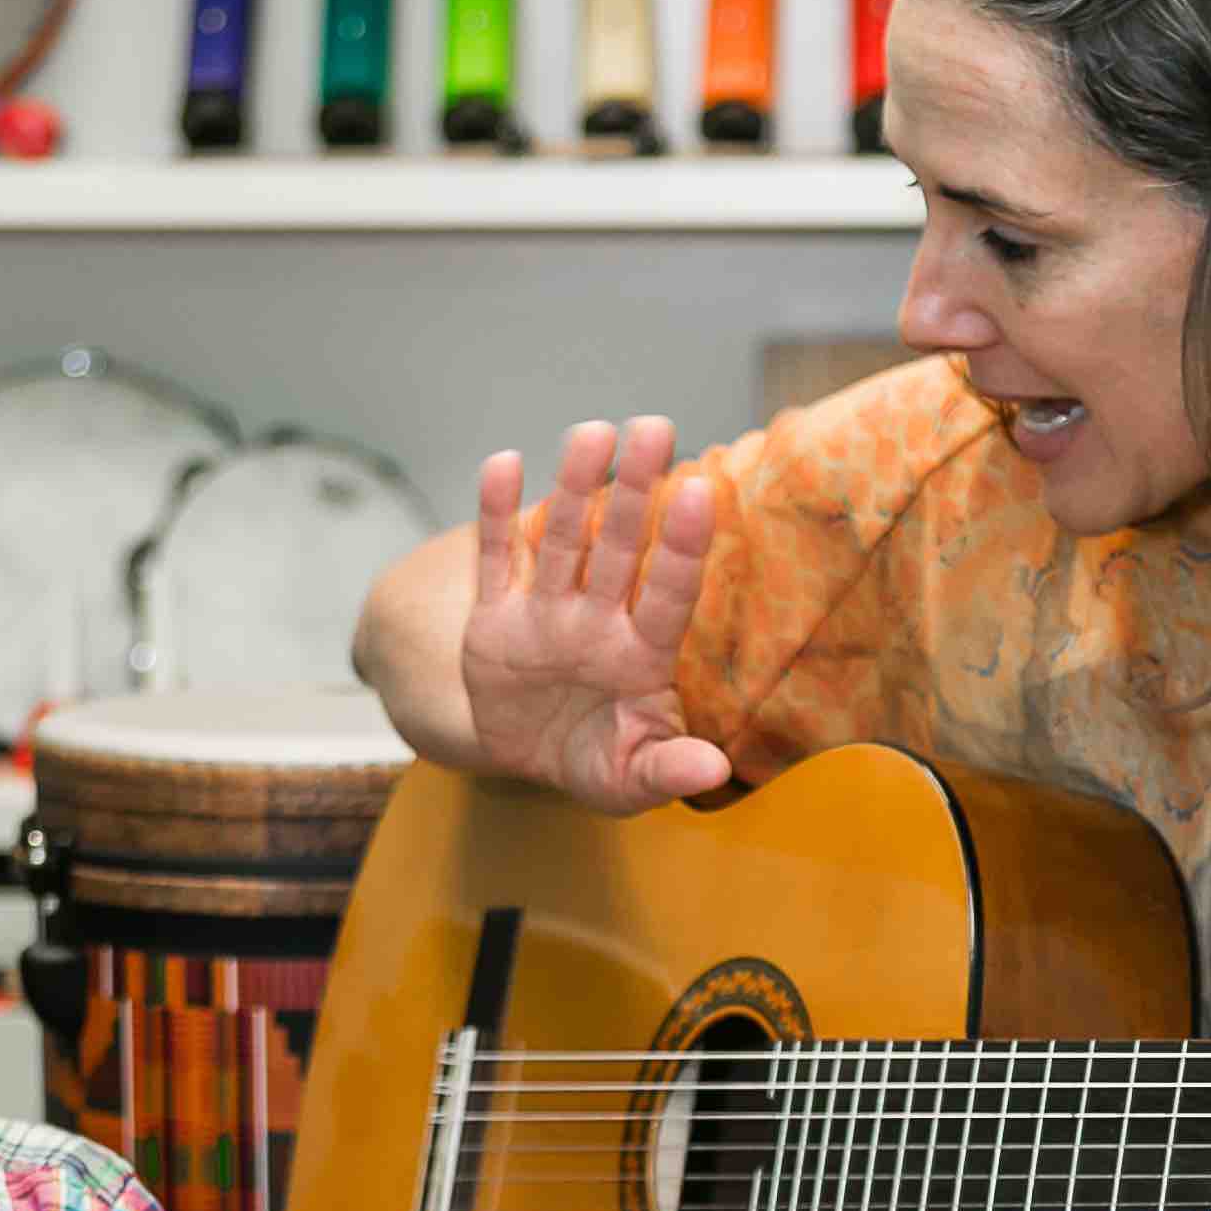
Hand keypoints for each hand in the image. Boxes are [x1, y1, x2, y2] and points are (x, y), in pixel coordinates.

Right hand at [463, 416, 733, 815]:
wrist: (522, 759)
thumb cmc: (594, 765)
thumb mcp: (629, 782)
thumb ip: (668, 773)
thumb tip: (715, 772)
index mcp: (640, 656)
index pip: (668, 595)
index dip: (684, 548)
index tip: (700, 493)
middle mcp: (597, 621)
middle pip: (620, 548)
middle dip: (635, 491)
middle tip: (656, 428)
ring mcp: (546, 613)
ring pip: (563, 540)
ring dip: (573, 487)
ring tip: (591, 434)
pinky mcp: (495, 617)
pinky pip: (495, 559)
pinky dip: (495, 513)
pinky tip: (503, 463)